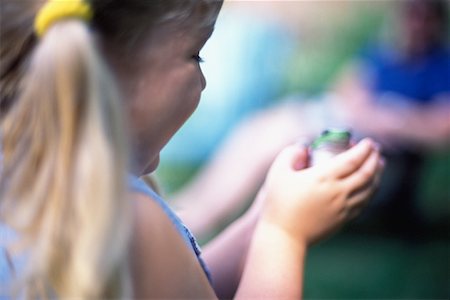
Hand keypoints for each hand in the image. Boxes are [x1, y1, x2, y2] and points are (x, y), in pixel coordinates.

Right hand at [260, 139, 383, 244]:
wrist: (284, 236)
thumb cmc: (278, 203)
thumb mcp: (277, 172)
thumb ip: (291, 153)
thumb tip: (304, 146)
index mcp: (323, 177)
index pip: (352, 159)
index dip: (364, 149)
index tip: (368, 142)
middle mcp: (338, 191)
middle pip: (366, 173)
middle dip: (374, 159)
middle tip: (376, 150)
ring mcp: (342, 207)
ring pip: (369, 189)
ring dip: (378, 175)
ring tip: (380, 165)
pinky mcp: (342, 220)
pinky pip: (363, 203)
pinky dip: (371, 192)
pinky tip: (370, 187)